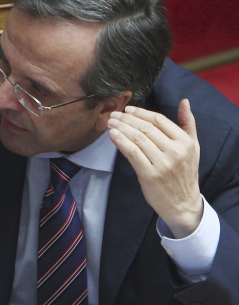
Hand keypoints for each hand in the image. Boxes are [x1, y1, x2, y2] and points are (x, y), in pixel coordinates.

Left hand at [107, 99, 202, 237]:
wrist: (182, 203)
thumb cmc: (184, 173)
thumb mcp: (193, 147)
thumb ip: (187, 124)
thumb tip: (184, 101)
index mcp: (185, 142)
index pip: (159, 120)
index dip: (141, 113)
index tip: (128, 109)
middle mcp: (175, 151)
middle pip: (146, 128)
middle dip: (127, 119)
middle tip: (114, 114)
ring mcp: (162, 163)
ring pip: (138, 139)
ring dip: (121, 128)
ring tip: (111, 122)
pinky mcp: (149, 175)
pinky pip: (132, 153)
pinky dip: (121, 142)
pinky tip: (113, 135)